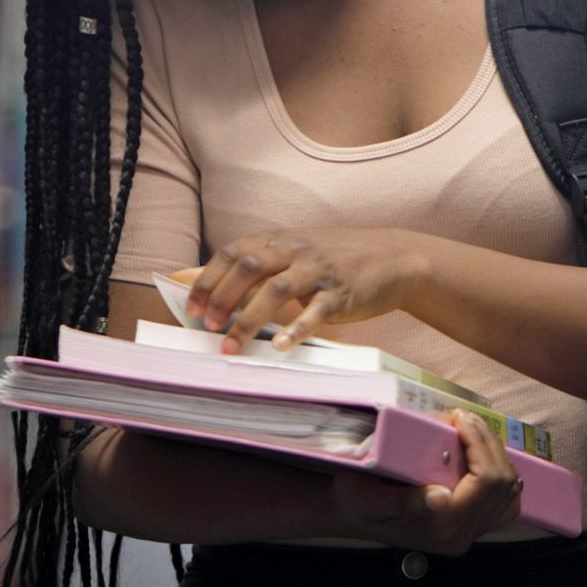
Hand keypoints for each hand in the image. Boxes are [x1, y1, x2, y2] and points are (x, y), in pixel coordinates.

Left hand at [176, 227, 424, 352]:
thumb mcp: (297, 252)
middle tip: (208, 326)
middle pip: (249, 268)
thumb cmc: (338, 259)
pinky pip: (314, 312)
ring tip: (232, 346)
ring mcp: (319, 271)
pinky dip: (295, 329)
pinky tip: (280, 346)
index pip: (233, 253)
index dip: (208, 280)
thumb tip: (204, 282)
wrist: (394, 258)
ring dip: (248, 320)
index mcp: (280, 239)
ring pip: (275, 290)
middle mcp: (296, 250)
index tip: (192, 307)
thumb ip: (258, 263)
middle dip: (223, 298)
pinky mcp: (341, 294)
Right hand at [326, 409, 523, 554]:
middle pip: (503, 483)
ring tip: (474, 431)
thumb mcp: (369, 499)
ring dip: (498, 455)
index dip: (480, 444)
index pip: (486, 482)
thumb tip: (442, 498)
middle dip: (489, 443)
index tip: (459, 418)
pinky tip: (483, 457)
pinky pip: (506, 502)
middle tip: (465, 417)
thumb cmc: (358, 501)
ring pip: (510, 492)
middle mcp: (462, 535)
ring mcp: (470, 534)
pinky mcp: (472, 528)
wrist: (354, 516)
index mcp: (442, 528)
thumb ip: (405, 502)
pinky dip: (502, 475)